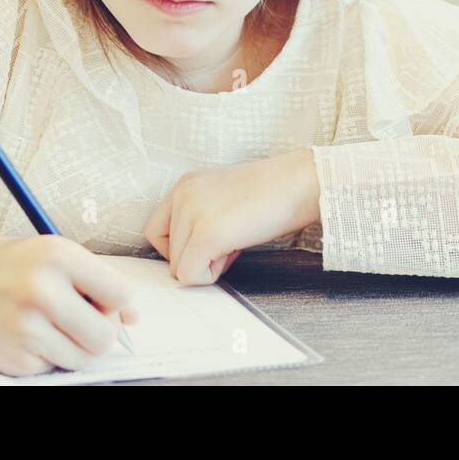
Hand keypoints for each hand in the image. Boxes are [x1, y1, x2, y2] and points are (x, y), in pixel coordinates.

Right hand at [0, 233, 140, 376]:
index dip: (118, 302)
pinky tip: (25, 333)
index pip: (120, 293)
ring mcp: (25, 329)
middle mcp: (42, 291)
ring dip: (76, 346)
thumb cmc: (3, 265)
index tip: (105, 300)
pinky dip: (47, 355)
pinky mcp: (12, 359)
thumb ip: (94, 281)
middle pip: (105, 336)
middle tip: (84, 318)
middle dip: (102, 331)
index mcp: (57, 255)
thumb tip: (133, 317)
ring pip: (83, 358)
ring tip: (51, 323)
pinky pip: (52, 367)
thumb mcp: (50, 254)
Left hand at [142, 148, 320, 284]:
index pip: (157, 232)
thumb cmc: (272, 196)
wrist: (302, 183)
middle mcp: (181, 195)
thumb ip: (198, 222)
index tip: (213, 241)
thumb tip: (188, 262)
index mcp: (184, 186)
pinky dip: (212, 275)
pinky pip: (190, 276)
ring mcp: (192, 213)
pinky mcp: (207, 234)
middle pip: (167, 254)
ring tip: (237, 240)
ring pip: (179, 268)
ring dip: (208, 265)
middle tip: (232, 240)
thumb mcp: (222, 201)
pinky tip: (235, 251)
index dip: (182, 247)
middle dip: (199, 257)